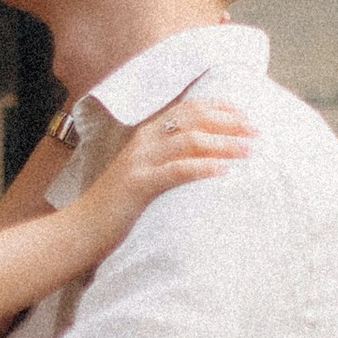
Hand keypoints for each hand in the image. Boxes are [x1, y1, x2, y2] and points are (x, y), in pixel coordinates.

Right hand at [66, 99, 256, 259]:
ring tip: (248, 151)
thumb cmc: (117, 207)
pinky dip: (203, 168)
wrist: (80, 229)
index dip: (220, 107)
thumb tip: (206, 159)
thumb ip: (169, 161)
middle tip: (256, 131)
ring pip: (189, 141)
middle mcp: (144, 141)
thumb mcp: (145, 175)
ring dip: (223, 143)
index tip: (246, 115)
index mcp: (147, 135)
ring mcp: (140, 161)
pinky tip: (223, 172)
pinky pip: (176, 171)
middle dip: (229, 122)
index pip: (188, 108)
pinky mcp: (138, 185)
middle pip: (193, 118)